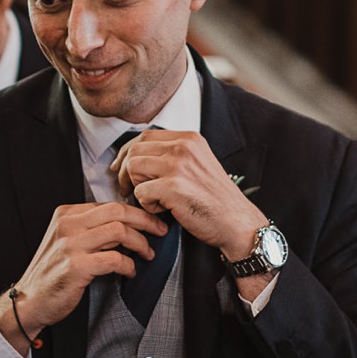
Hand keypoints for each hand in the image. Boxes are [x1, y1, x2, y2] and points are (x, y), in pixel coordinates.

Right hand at [0, 202, 166, 353]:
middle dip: (146, 220)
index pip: (109, 204)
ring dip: (140, 243)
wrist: (30, 301)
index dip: (136, 212)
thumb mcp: (68, 242)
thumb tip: (129, 226)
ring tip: (147, 254)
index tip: (151, 222)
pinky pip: (114, 259)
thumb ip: (91, 230)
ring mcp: (70, 245)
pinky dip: (129, 265)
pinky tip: (130, 272)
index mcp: (66, 214)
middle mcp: (67, 225)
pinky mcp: (76, 266)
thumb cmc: (53, 273)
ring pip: (119, 231)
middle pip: (117, 211)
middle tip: (160, 231)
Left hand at [111, 130, 266, 256]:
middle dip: (124, 171)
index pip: (145, 135)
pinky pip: (140, 192)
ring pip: (133, 168)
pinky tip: (162, 210)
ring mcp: (178, 166)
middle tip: (126, 188)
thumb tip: (135, 156)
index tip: (119, 166)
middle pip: (134, 150)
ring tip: (151, 200)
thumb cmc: (215, 200)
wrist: (237, 222)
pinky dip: (146, 205)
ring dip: (135, 187)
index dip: (127, 152)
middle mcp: (183, 147)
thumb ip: (173, 155)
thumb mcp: (198, 164)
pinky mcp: (173, 187)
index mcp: (189, 139)